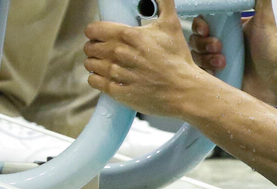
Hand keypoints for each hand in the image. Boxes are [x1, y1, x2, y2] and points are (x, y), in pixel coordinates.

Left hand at [83, 0, 212, 117]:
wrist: (186, 90)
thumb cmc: (178, 59)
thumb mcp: (171, 26)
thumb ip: (164, 3)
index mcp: (127, 35)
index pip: (93, 30)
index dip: (95, 33)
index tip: (100, 37)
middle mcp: (119, 53)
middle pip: (90, 48)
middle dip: (95, 48)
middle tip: (104, 52)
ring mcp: (118, 73)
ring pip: (90, 64)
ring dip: (95, 64)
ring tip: (104, 65)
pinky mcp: (118, 92)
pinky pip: (94, 82)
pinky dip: (97, 80)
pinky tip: (105, 78)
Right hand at [190, 0, 276, 105]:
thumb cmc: (272, 50)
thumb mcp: (266, 20)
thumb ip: (260, 1)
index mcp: (227, 29)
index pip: (202, 22)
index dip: (199, 24)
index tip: (205, 29)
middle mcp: (220, 43)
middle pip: (195, 39)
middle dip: (203, 43)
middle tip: (218, 47)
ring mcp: (218, 61)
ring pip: (197, 56)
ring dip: (205, 58)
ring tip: (223, 62)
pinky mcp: (219, 78)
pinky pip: (202, 73)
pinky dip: (207, 71)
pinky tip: (219, 72)